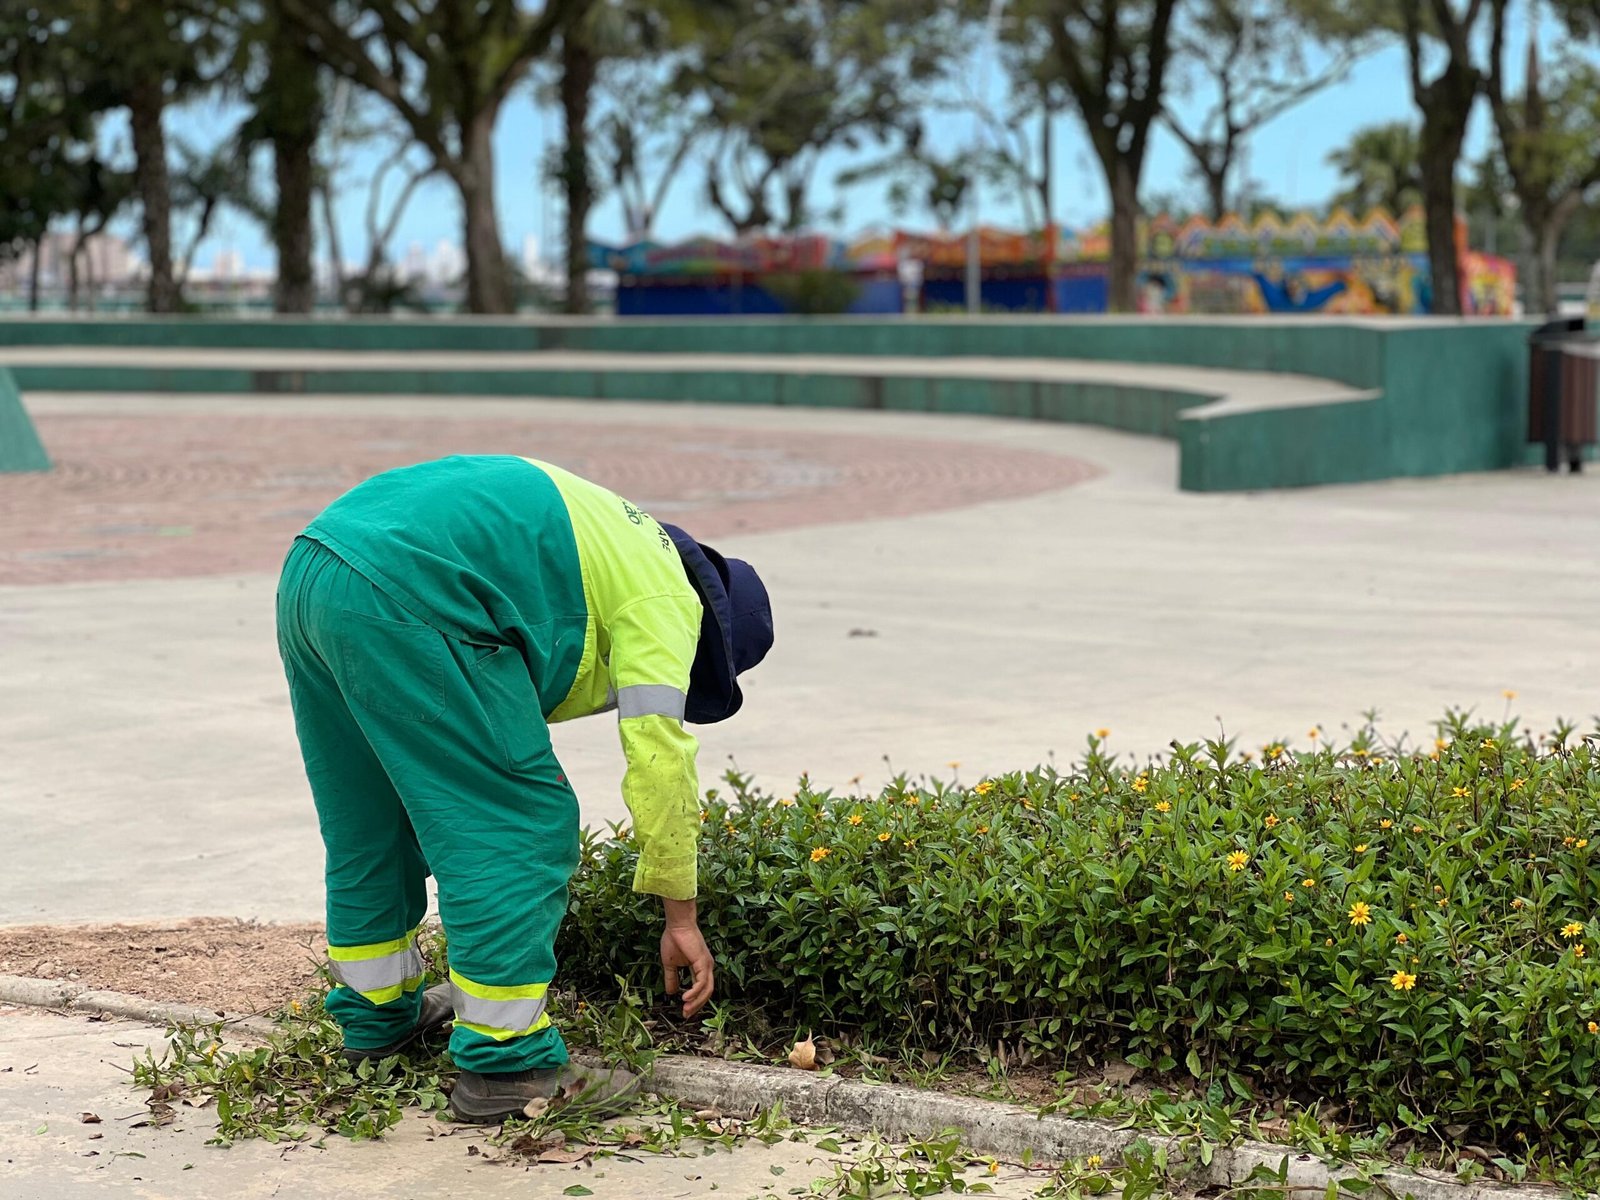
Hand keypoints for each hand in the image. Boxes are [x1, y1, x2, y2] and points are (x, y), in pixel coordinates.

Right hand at [660, 898, 714, 1017]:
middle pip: (707, 993)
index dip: (694, 1001)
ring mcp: (707, 965)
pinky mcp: (703, 962)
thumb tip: (670, 992)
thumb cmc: (674, 939)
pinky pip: (701, 982)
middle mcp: (707, 967)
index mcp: (700, 967)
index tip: (685, 1011)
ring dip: (696, 1002)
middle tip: (686, 1015)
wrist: (677, 924)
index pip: (701, 988)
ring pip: (706, 990)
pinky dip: (694, 992)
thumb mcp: (670, 963)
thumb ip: (672, 978)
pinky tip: (685, 998)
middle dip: (697, 1006)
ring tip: (685, 1010)